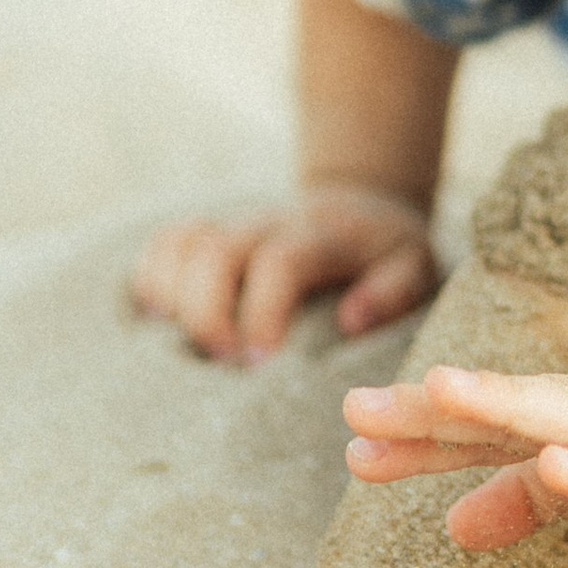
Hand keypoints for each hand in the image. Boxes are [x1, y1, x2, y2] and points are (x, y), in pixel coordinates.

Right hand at [130, 183, 438, 364]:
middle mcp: (268, 224)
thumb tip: (352, 322)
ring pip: (180, 243)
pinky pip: (163, 244)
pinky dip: (151, 279)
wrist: (361, 206)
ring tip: (189, 348)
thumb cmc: (387, 252)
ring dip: (171, 297)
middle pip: (214, 249)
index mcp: (320, 235)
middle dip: (205, 312)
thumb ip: (395, 291)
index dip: (263, 310)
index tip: (262, 360)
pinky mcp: (208, 235)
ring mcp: (233, 226)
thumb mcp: (416, 266)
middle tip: (224, 361)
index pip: (279, 260)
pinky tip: (164, 322)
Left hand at [342, 354, 567, 567]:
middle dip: (440, 408)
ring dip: (512, 409)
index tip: (349, 429)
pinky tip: (565, 465)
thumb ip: (529, 495)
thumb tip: (448, 525)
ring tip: (447, 396)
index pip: (488, 422)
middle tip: (362, 404)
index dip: (419, 427)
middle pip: (516, 407)